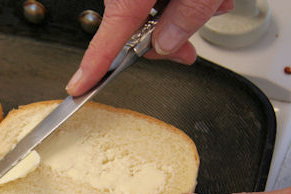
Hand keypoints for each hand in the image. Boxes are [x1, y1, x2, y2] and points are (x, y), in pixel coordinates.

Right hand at [66, 0, 233, 95]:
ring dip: (182, 12)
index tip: (77, 89)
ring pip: (150, 10)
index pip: (106, 41)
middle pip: (135, 27)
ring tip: (213, 0)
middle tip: (193, 41)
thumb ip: (186, 18)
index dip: (91, 70)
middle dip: (169, 35)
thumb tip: (167, 45)